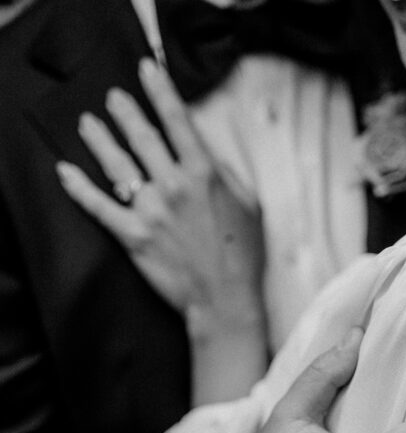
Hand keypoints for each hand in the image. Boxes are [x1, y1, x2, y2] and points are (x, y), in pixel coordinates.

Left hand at [57, 58, 266, 401]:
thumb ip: (225, 174)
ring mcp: (151, 210)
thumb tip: (209, 151)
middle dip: (123, 112)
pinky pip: (99, 207)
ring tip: (88, 125)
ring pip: (117, 165)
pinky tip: (66, 172)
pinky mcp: (134, 236)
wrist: (225, 299)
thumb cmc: (243, 255)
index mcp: (204, 174)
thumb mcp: (247, 204)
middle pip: (141, 137)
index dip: (159, 91)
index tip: (146, 69)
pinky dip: (79, 188)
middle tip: (112, 99)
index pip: (177, 121)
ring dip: (99, 140)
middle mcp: (174, 186)